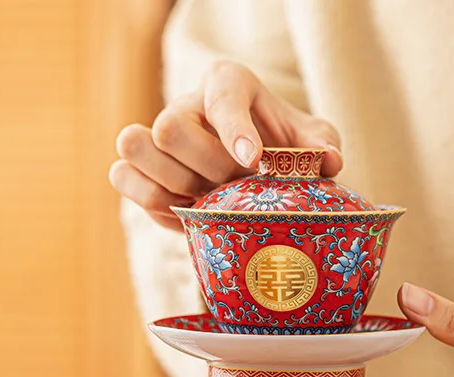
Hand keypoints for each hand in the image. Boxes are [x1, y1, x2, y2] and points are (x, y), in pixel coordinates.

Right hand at [108, 61, 342, 230]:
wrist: (255, 172)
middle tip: (235, 187)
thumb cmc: (283, 149)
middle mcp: (186, 105)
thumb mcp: (311, 143)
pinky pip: (124, 179)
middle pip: (168, 127)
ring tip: (210, 202)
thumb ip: (321, 146)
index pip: (221, 95)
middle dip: (205, 168)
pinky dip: (154, 203)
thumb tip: (329, 161)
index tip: (253, 161)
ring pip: (135, 149)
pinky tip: (189, 214)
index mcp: (228, 84)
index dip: (234, 130)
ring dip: (176, 186)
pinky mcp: (142, 170)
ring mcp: (157, 138)